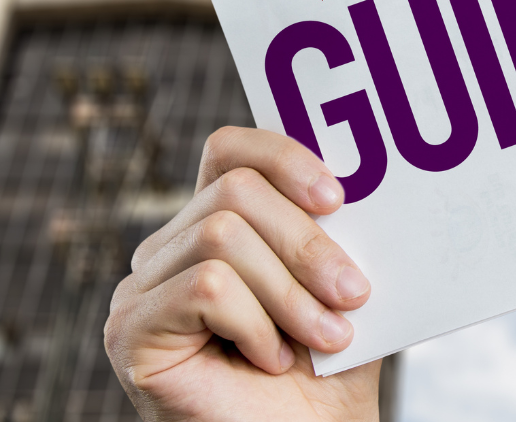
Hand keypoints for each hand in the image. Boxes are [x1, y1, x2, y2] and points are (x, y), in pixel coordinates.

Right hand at [105, 127, 380, 420]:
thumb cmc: (327, 373)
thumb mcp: (346, 289)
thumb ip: (345, 234)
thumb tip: (375, 182)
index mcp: (214, 225)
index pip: (230, 150)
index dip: (284, 156)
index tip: (339, 198)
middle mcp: (167, 250)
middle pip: (235, 191)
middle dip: (307, 242)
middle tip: (354, 293)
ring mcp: (141, 290)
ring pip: (223, 237)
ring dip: (291, 292)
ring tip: (325, 338)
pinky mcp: (131, 331)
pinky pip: (205, 288)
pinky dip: (256, 323)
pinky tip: (271, 358)